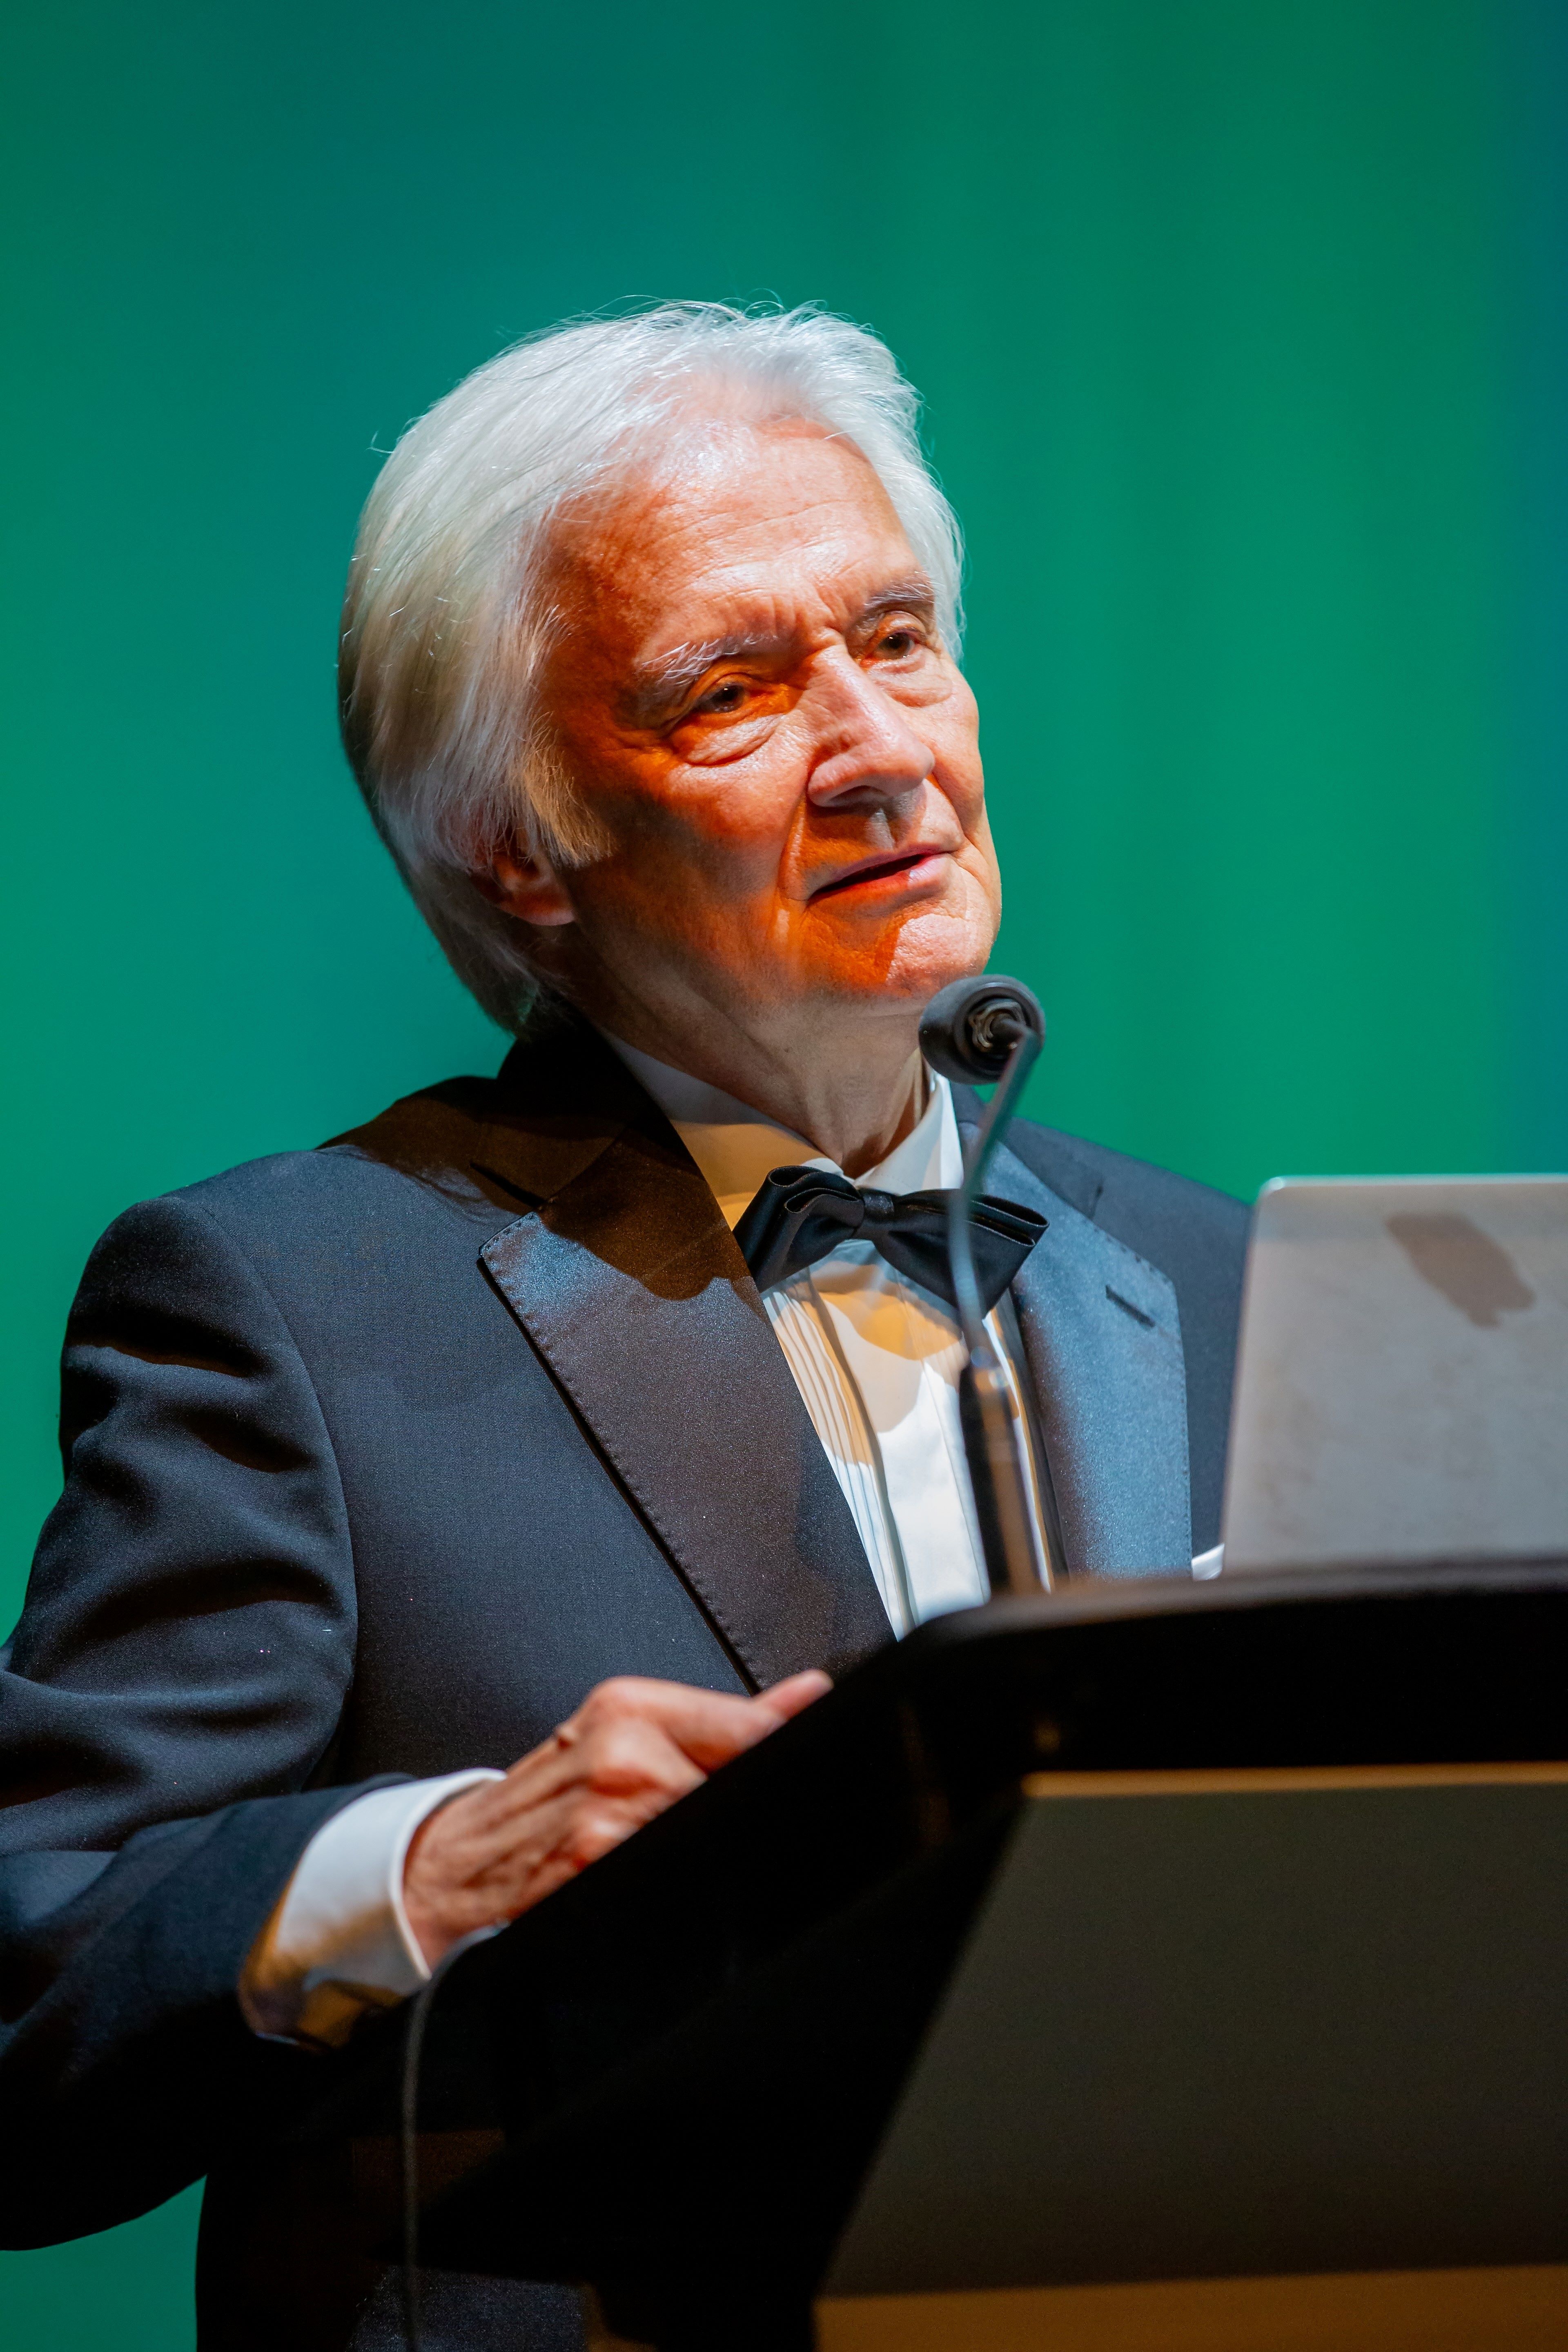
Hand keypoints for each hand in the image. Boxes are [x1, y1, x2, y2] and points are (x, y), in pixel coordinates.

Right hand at [401, 1670, 829, 1968]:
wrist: (458, 1861)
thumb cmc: (548, 1797)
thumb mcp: (627, 1732)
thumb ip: (728, 1719)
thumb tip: (812, 1693)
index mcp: (629, 1707)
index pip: (750, 1728)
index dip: (785, 1755)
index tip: (807, 1772)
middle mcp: (620, 1753)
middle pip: (737, 1783)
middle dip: (750, 1807)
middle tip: (736, 1818)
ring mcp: (609, 1817)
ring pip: (713, 1829)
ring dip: (719, 1846)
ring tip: (684, 1849)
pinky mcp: (598, 1871)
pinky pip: (681, 1879)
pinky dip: (689, 1885)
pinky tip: (664, 1880)